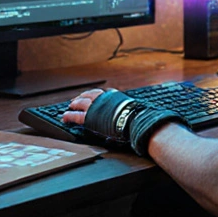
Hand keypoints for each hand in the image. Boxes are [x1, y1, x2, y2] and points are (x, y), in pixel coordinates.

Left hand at [61, 88, 185, 155]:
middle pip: (90, 96)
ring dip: (73, 105)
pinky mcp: (91, 117)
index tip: (91, 96)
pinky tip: (64, 118)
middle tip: (75, 101)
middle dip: (81, 98)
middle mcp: (105, 99)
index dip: (95, 95)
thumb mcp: (138, 112)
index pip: (103, 93)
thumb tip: (152, 118)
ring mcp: (97, 107)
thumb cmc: (141, 120)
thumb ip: (138, 113)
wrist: (136, 123)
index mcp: (116, 96)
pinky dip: (69, 116)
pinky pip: (76, 116)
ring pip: (81, 103)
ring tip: (68, 108)